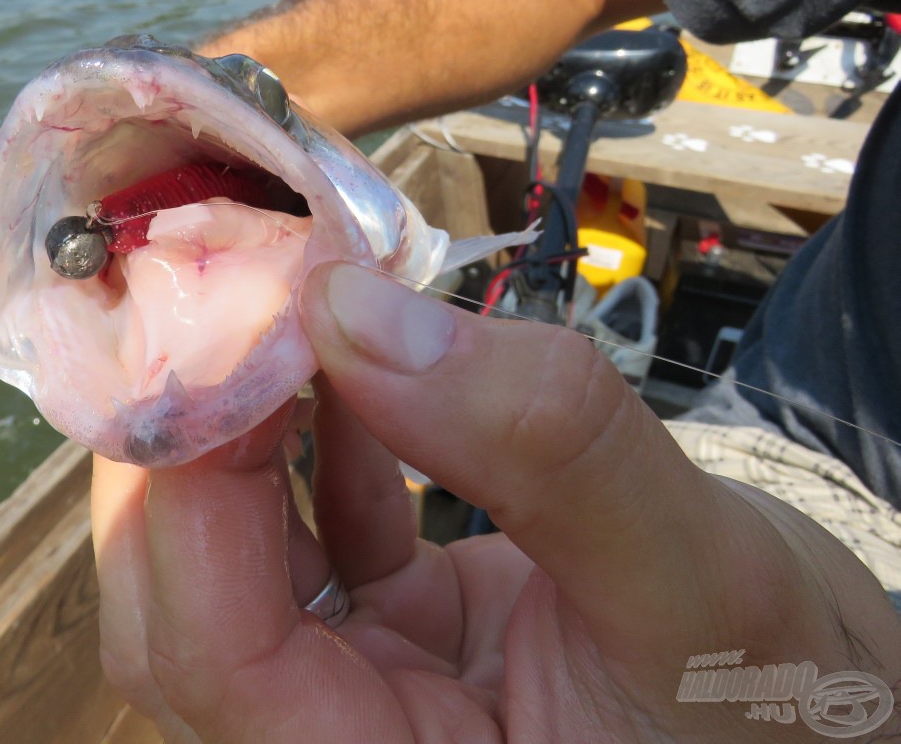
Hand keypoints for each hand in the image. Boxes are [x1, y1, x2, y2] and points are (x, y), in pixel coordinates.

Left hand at [91, 262, 900, 741]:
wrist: (818, 700)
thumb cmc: (786, 695)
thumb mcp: (701, 581)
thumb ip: (543, 451)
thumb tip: (356, 313)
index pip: (221, 666)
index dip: (193, 501)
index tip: (222, 340)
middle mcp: (351, 740)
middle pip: (185, 607)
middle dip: (188, 450)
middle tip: (224, 303)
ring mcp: (363, 682)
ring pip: (228, 555)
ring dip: (239, 423)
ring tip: (282, 308)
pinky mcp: (388, 623)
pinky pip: (311, 524)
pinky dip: (314, 431)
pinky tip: (347, 357)